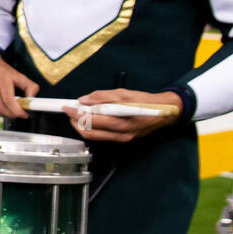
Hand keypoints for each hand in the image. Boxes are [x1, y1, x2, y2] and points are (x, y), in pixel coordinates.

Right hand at [0, 49, 38, 118]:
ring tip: (4, 109)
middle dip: (10, 114)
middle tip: (15, 114)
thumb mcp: (18, 75)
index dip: (17, 111)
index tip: (24, 114)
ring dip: (0, 114)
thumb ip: (30, 87)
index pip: (8, 99)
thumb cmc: (1, 70)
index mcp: (0, 75)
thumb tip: (32, 101)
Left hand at [65, 88, 183, 142]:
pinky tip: (90, 119)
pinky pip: (102, 136)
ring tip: (77, 114)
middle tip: (70, 111)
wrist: (164, 112)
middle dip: (76, 122)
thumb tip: (85, 99)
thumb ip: (103, 97)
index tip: (68, 107)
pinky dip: (93, 128)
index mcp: (122, 122)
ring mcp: (122, 139)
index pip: (92, 120)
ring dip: (82, 126)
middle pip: (90, 132)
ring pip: (95, 136)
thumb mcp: (124, 94)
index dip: (77, 114)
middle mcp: (121, 134)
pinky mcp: (122, 140)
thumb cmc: (146, 102)